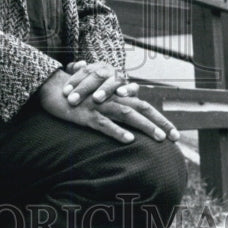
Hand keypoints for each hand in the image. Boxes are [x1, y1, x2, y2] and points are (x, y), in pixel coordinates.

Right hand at [39, 70, 179, 143]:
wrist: (50, 88)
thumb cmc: (74, 94)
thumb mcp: (95, 98)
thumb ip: (112, 101)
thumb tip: (128, 106)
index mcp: (115, 96)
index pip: (143, 105)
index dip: (160, 119)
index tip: (174, 135)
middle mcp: (110, 99)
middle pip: (141, 108)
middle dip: (160, 123)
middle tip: (176, 138)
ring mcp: (99, 106)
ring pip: (127, 115)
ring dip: (145, 126)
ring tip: (160, 138)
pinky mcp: (86, 115)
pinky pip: (104, 124)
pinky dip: (117, 131)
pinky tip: (129, 139)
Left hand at [63, 60, 137, 105]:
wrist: (119, 91)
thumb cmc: (95, 89)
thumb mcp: (84, 80)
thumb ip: (75, 71)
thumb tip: (73, 65)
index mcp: (97, 67)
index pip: (84, 71)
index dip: (74, 81)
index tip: (65, 93)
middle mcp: (109, 71)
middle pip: (96, 76)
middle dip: (84, 88)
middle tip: (73, 100)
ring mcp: (121, 78)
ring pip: (113, 81)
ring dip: (105, 89)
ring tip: (96, 98)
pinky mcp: (133, 89)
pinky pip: (133, 87)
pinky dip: (128, 90)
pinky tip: (120, 94)